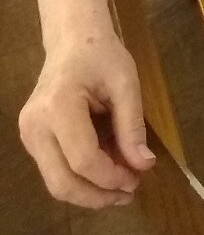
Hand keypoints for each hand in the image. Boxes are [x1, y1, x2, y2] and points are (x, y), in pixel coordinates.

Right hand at [19, 34, 155, 207]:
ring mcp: (29, 135)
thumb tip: (144, 166)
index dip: (111, 177)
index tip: (138, 178)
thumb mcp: (126, 83)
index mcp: (58, 107)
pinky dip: (81, 178)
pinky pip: (55, 170)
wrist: (73, 39)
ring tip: (122, 186)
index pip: (83, 160)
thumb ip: (132, 126)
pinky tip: (106, 172)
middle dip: (97, 195)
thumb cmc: (102, 54)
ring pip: (56, 183)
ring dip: (89, 192)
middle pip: (62, 182)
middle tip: (130, 193)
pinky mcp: (32, 139)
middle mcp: (35, 126)